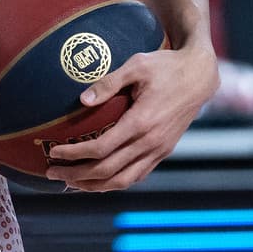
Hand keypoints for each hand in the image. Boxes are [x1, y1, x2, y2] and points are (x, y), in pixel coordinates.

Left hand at [43, 38, 218, 190]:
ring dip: (93, 186)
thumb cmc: (166, 66)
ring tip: (70, 183)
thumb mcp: (137, 65)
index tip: (54, 152)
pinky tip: (98, 180)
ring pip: (122, 181)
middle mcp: (151, 142)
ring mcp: (159, 150)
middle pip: (107, 171)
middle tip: (52, 172)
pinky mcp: (163, 152)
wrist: (200, 76)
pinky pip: (136, 176)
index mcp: (142, 122)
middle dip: (76, 175)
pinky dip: (114, 183)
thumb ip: (108, 83)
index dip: (74, 154)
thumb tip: (81, 100)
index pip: (101, 149)